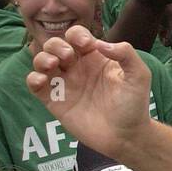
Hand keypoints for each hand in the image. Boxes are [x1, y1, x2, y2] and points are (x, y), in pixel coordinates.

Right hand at [27, 26, 154, 159]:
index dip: (77, 35)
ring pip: (42, 61)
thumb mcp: (139, 75)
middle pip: (55, 45)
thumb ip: (126, 53)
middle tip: (67, 57)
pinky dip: (32, 78)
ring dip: (41, 58)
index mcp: (95, 57)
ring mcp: (65, 84)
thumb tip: (100, 43)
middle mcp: (77, 68)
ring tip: (52, 65)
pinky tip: (41, 80)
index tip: (85, 45)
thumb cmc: (134, 104)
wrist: (126, 136)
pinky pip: (36, 85)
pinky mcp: (55, 101)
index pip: (77, 36)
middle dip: (56, 45)